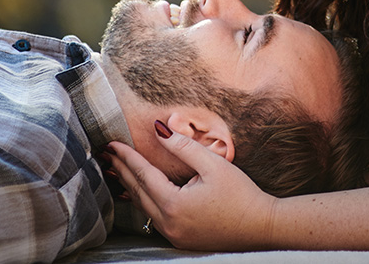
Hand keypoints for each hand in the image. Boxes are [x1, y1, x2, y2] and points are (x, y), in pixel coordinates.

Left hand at [108, 125, 277, 250]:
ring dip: (129, 186)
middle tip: (107, 154)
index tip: (113, 144)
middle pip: (137, 192)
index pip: (143, 175)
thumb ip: (183, 146)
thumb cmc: (241, 195)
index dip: (127, 157)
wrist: (262, 227)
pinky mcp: (181, 239)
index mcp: (174, 204)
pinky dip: (143, 201)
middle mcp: (169, 223)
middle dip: (121, 170)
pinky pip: (153, 217)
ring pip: (143, 207)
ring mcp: (174, 235)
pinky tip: (138, 193)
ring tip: (116, 171)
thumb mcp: (213, 164)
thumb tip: (159, 129)